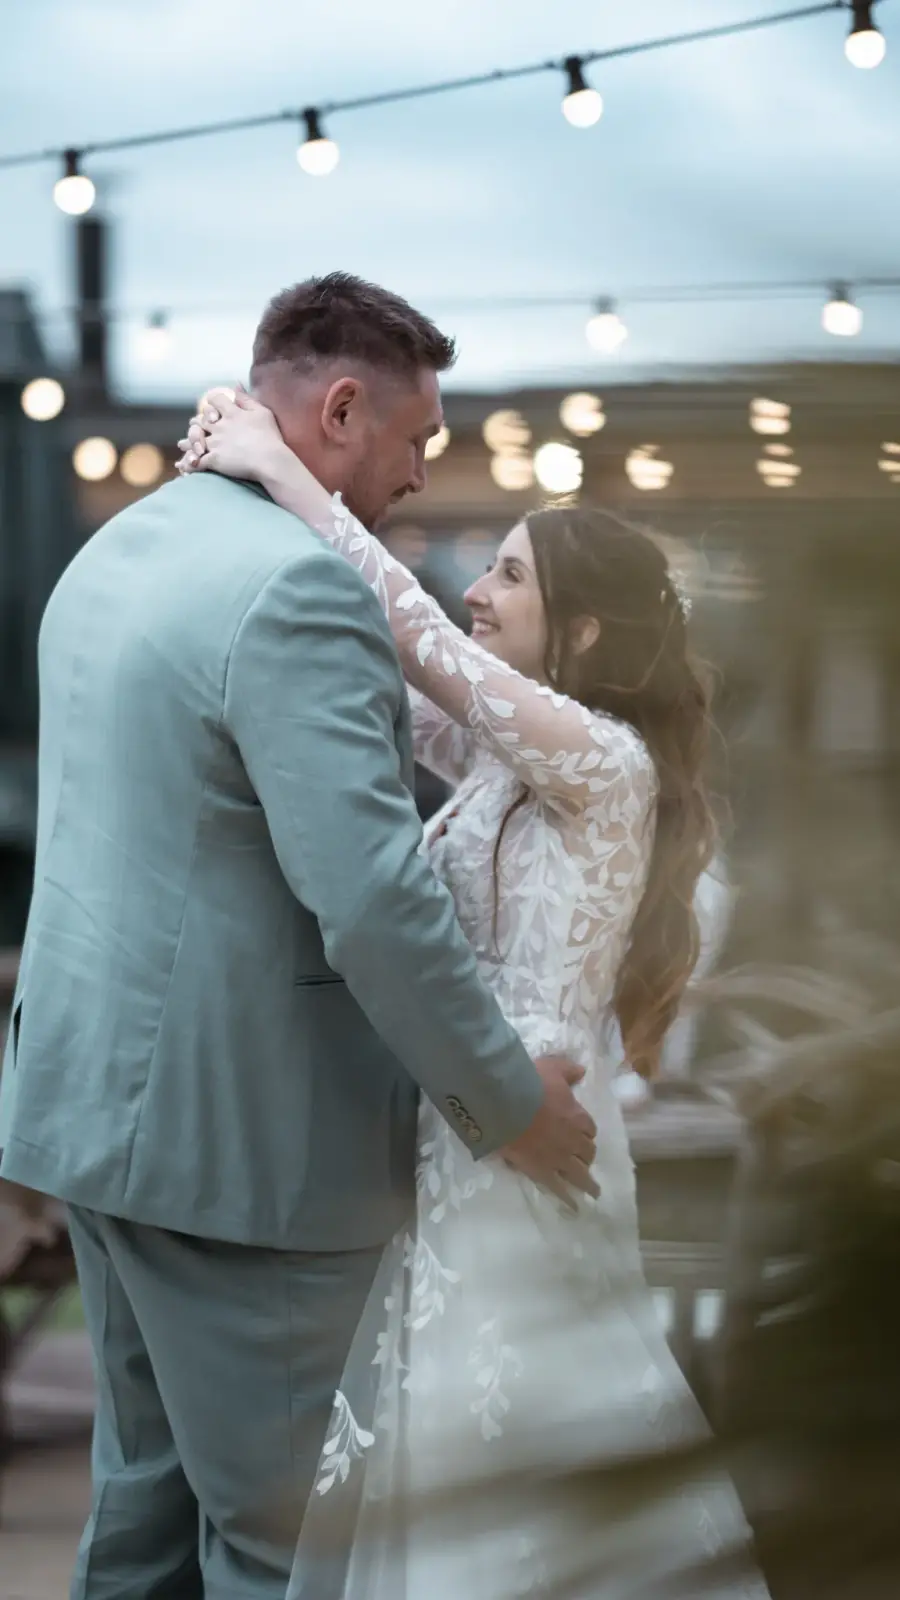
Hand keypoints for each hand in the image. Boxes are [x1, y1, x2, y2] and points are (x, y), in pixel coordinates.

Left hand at [176, 385, 286, 481]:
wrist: (270, 460)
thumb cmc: (270, 437)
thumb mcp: (262, 412)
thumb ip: (246, 398)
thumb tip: (235, 384)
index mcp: (231, 413)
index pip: (215, 400)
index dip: (212, 401)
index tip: (212, 405)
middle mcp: (220, 426)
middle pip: (201, 420)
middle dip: (197, 422)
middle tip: (194, 424)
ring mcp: (215, 443)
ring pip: (194, 440)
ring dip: (188, 442)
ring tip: (182, 444)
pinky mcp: (214, 460)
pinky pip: (197, 462)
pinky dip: (189, 464)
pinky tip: (184, 466)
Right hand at [501, 1056, 599, 1207]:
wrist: (506, 1103)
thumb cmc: (530, 1083)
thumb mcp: (553, 1068)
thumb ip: (569, 1070)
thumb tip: (582, 1071)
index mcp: (577, 1116)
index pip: (589, 1128)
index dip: (587, 1132)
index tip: (583, 1134)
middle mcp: (573, 1140)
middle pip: (587, 1152)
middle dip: (587, 1155)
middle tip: (585, 1160)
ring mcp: (559, 1158)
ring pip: (580, 1174)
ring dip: (588, 1182)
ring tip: (593, 1191)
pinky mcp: (542, 1171)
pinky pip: (559, 1188)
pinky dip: (568, 1197)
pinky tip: (574, 1206)